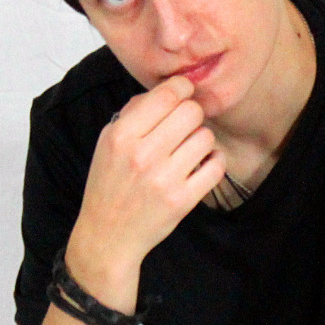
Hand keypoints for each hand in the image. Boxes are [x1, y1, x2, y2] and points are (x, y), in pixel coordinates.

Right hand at [72, 76, 225, 271]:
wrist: (108, 235)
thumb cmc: (109, 185)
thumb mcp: (108, 143)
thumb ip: (134, 113)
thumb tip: (168, 91)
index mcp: (122, 136)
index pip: (166, 95)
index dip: (182, 88)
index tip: (184, 93)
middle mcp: (143, 155)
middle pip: (191, 112)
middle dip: (192, 114)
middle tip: (185, 126)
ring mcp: (165, 180)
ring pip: (206, 137)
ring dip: (202, 140)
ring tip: (189, 150)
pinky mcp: (183, 200)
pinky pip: (216, 166)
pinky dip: (215, 161)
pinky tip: (204, 164)